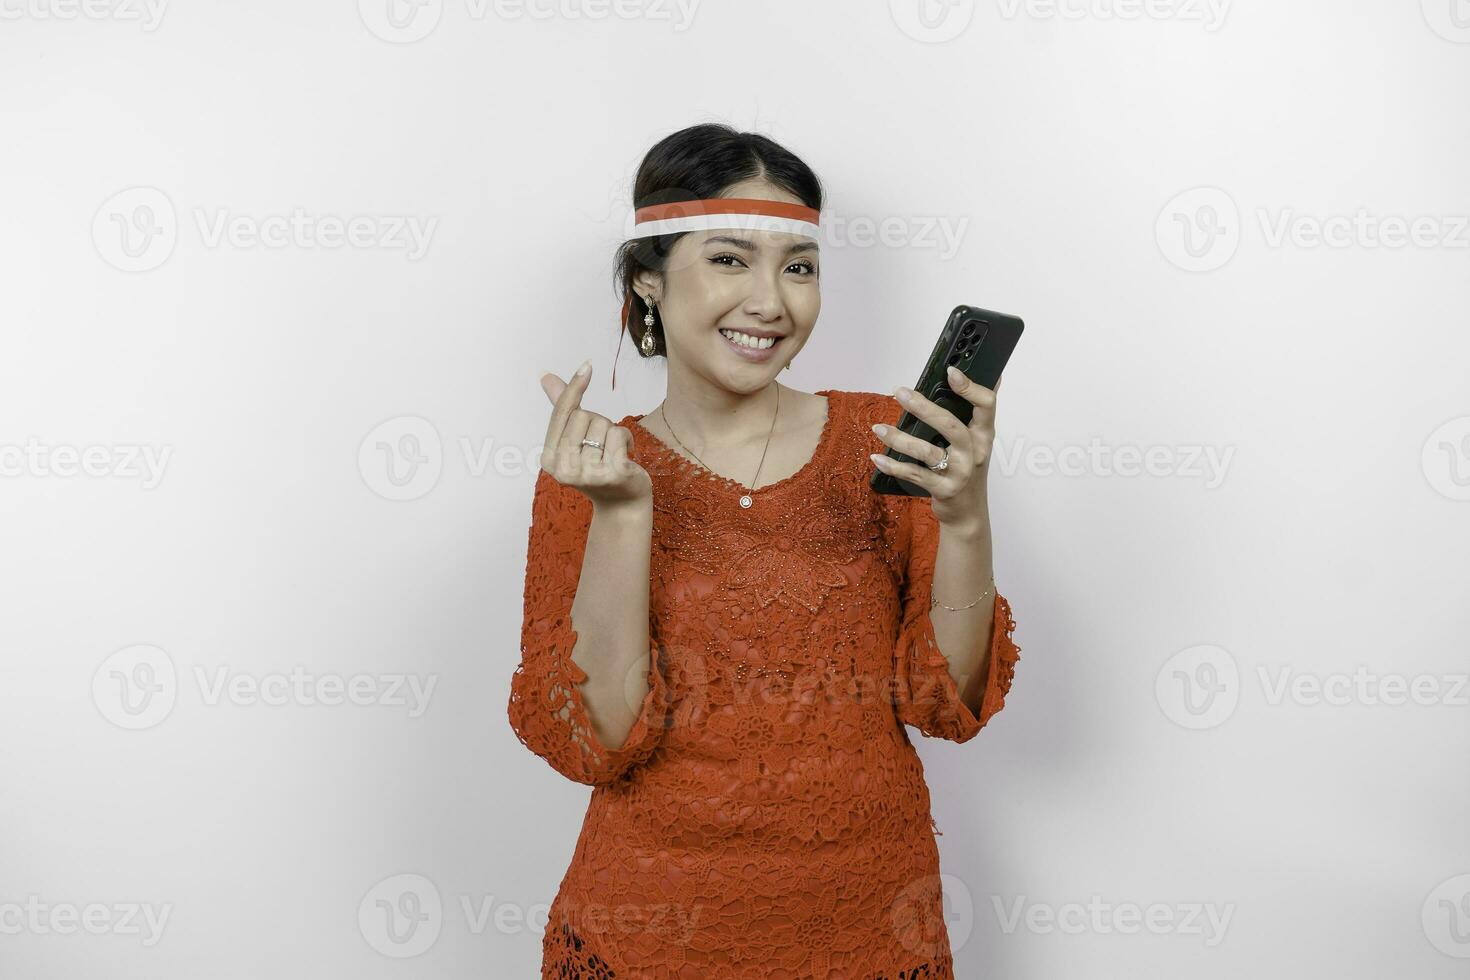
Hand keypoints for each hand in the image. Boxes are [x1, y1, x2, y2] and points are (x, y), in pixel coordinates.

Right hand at [540, 360, 651, 511]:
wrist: (622, 503)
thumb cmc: (598, 465)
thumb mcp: (576, 439)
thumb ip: (562, 408)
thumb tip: (545, 376)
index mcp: (549, 458)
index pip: (561, 413)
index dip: (574, 387)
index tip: (587, 365)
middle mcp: (563, 469)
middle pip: (583, 415)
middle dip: (598, 422)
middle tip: (602, 445)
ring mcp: (586, 474)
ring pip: (603, 424)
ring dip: (614, 433)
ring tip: (613, 453)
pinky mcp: (611, 475)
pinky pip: (620, 435)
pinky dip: (627, 440)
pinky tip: (625, 458)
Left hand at [870, 367, 1002, 530]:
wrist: (969, 513)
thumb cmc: (969, 470)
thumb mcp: (979, 442)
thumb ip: (979, 412)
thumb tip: (994, 373)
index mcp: (983, 435)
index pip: (986, 405)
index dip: (970, 387)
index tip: (951, 371)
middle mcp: (974, 453)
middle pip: (950, 425)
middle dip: (923, 407)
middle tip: (900, 392)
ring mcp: (959, 473)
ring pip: (927, 452)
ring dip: (900, 439)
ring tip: (879, 428)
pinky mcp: (943, 490)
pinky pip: (914, 475)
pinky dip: (893, 466)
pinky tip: (878, 457)